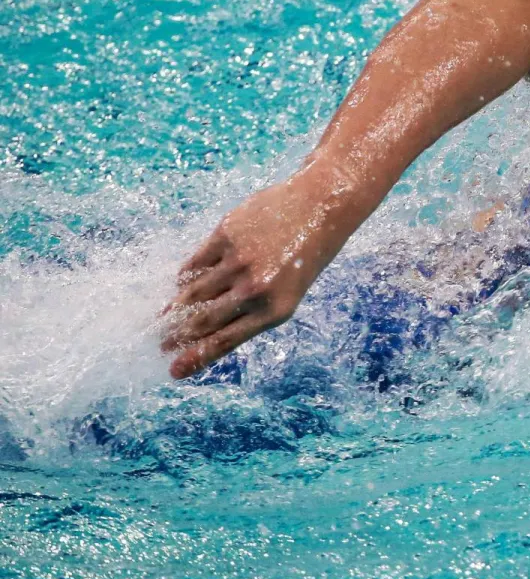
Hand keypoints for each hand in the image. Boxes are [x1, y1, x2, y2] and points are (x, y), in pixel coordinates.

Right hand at [160, 173, 352, 377]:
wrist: (319, 207)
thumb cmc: (304, 255)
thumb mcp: (287, 292)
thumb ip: (252, 310)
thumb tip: (207, 330)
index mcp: (274, 310)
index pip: (225, 342)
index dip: (196, 358)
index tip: (174, 371)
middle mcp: (254, 290)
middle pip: (202, 320)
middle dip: (176, 335)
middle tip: (160, 343)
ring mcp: (238, 262)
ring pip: (193, 293)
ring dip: (174, 309)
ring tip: (162, 318)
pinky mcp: (225, 235)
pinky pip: (195, 264)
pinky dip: (185, 277)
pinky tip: (180, 285)